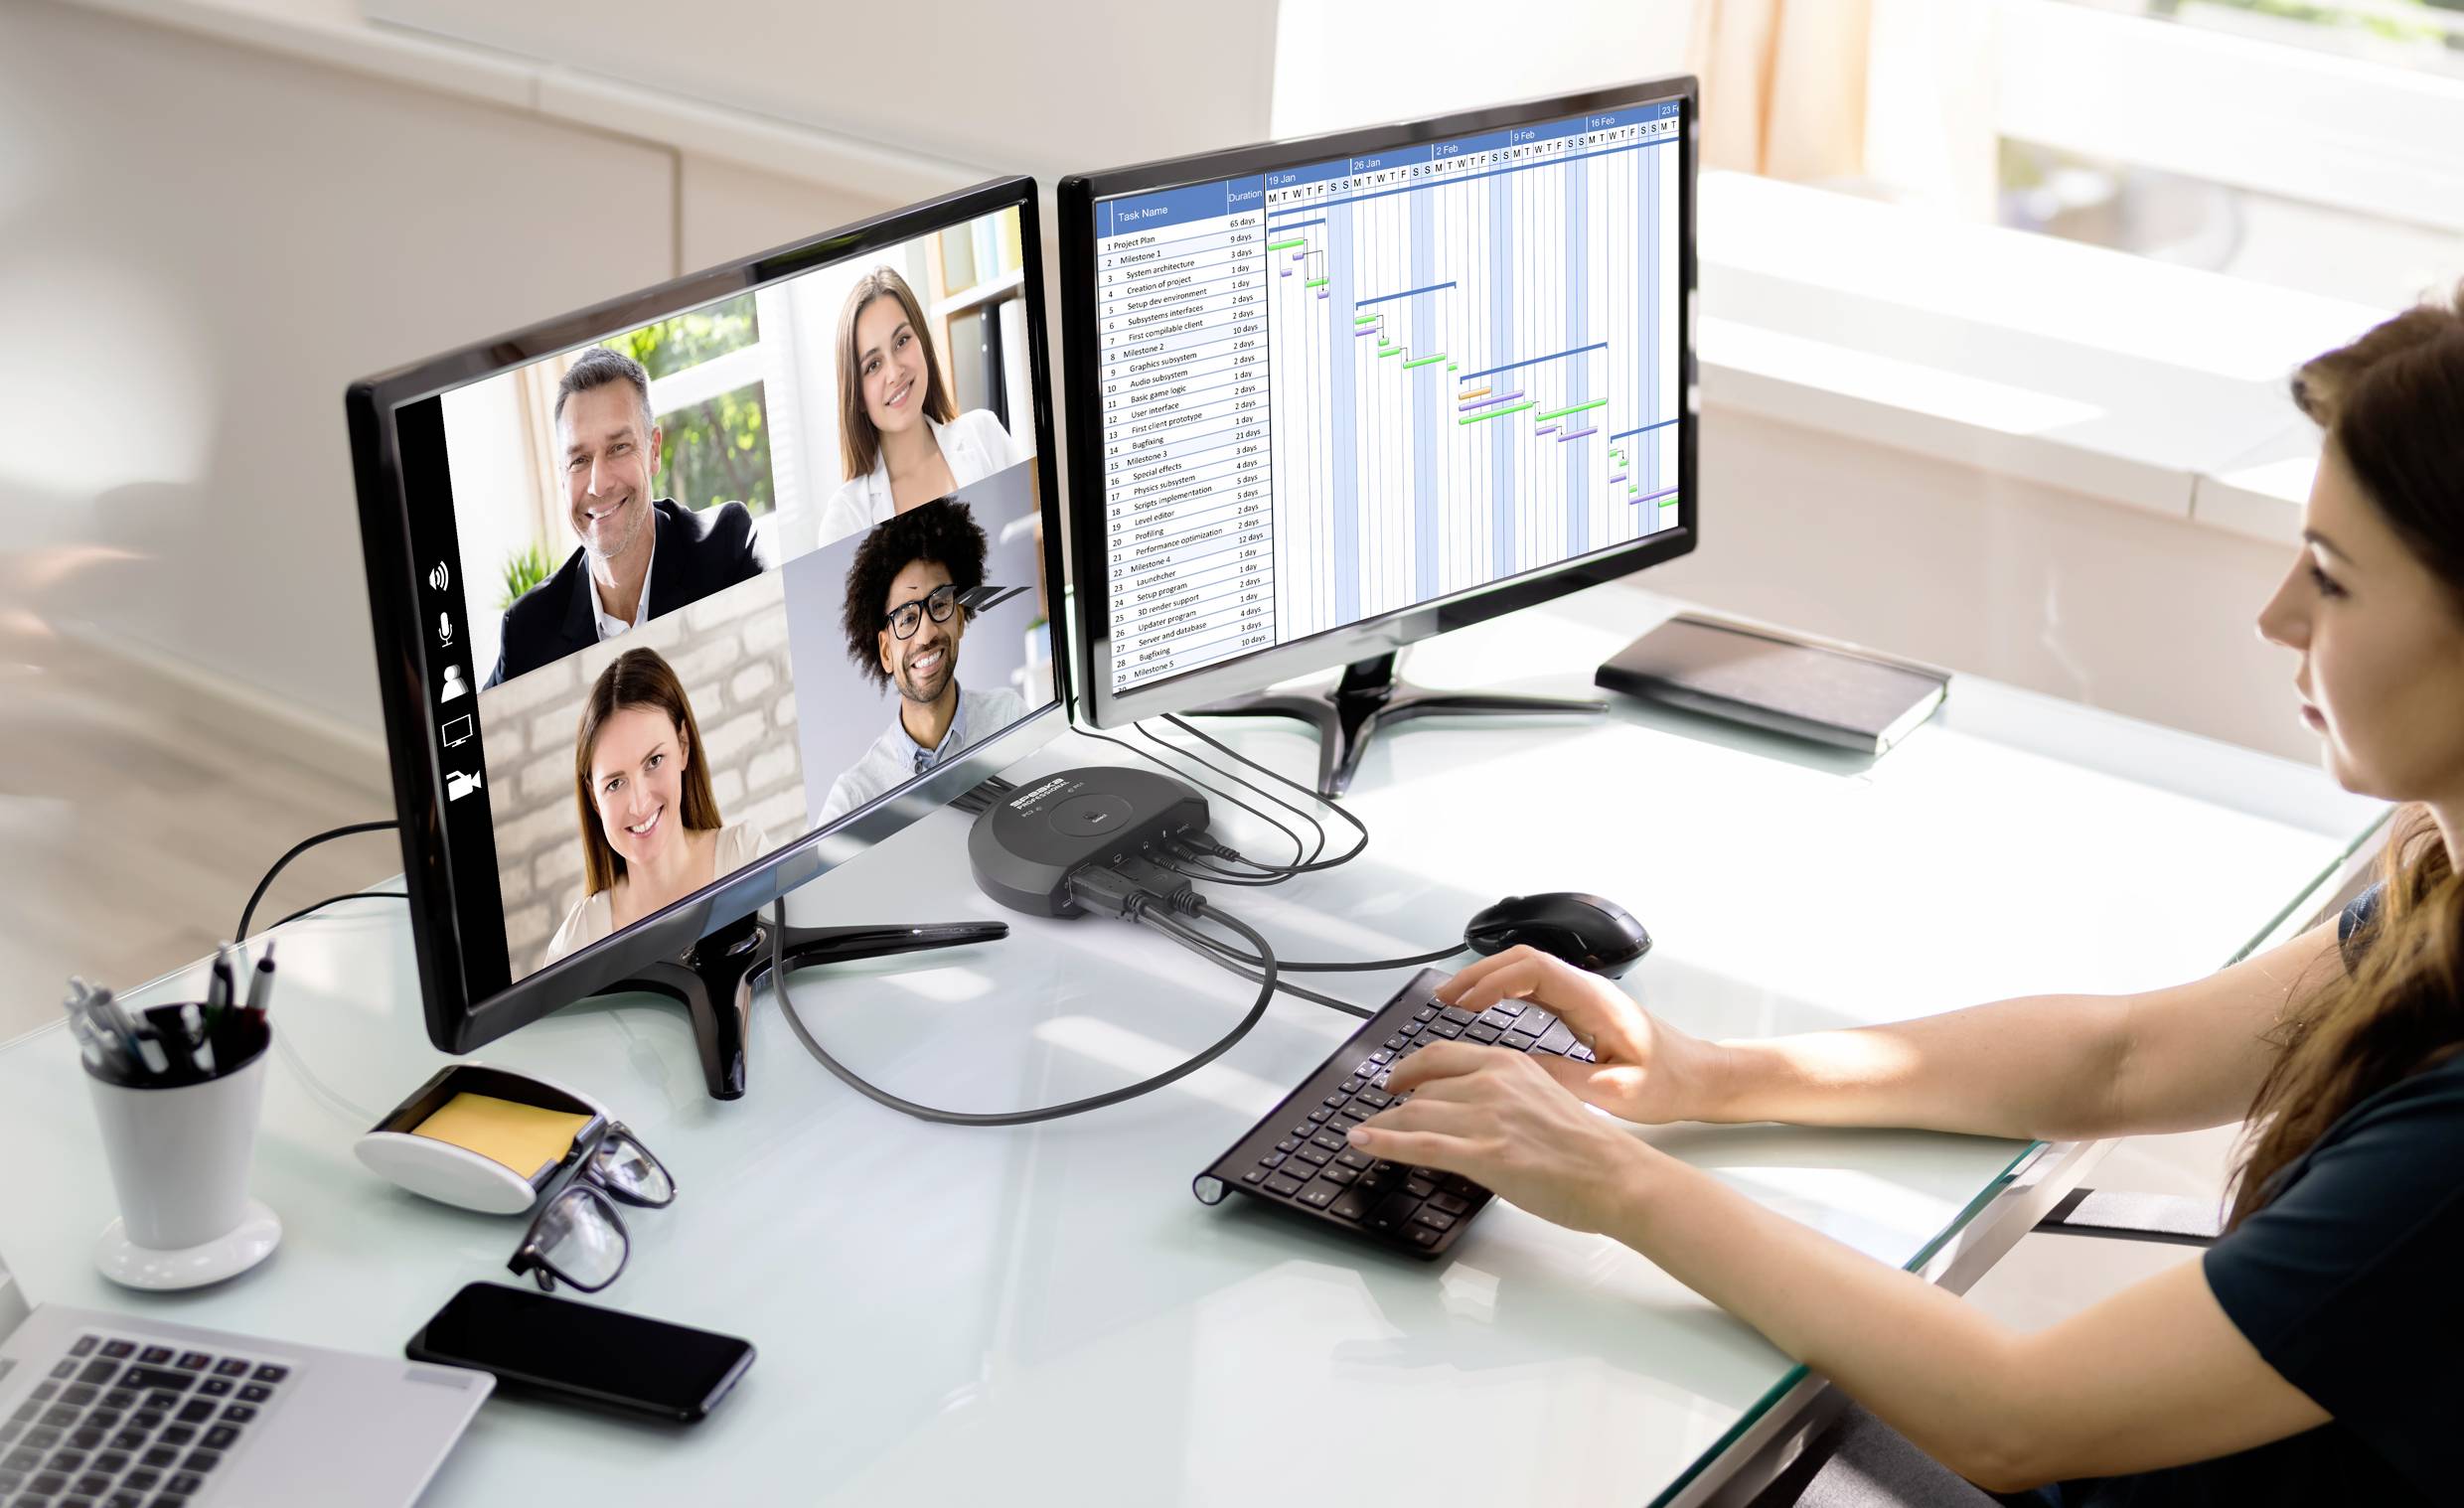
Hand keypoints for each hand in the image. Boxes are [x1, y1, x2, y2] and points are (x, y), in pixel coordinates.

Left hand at [1347, 1041, 1656, 1235]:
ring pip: (1414, 1113)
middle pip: (1422, 1086)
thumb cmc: (1589, 1147)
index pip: (1441, 1055)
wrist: (1616, 1175)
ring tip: (1364, 1135)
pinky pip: (1419, 1143)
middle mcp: (1493, 1082)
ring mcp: (1486, 1117)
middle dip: (1394, 1103)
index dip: (1409, 1068)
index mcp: (1510, 1064)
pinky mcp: (1484, 1154)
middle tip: (1378, 1114)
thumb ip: (1506, 1095)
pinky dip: (1382, 1141)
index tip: (1395, 1079)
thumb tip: (1474, 1107)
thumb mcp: (1544, 1098)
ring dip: (1382, 1126)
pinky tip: (1361, 1142)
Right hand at [1437, 946, 1713, 1124]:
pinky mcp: (1581, 1008)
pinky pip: (1534, 988)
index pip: (1534, 969)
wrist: (1700, 1077)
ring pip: (1526, 971)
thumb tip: (1513, 1069)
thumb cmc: (1669, 1083)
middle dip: (1479, 974)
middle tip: (1443, 998)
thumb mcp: (1615, 1092)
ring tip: (1453, 1001)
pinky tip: (1483, 1009)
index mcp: (1596, 1001)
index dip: (1493, 981)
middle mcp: (1587, 989)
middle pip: (1522, 961)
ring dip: (1488, 980)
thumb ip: (1564, 1079)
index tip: (1464, 1005)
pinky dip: (1503, 992)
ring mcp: (1583, 996)